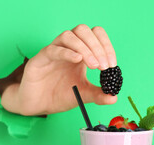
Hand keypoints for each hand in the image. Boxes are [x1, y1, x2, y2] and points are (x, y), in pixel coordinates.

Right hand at [1, 24, 117, 114]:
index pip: (96, 36)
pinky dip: (67, 52)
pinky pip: (53, 49)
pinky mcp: (40, 59)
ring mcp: (53, 51)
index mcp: (80, 52)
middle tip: (103, 66)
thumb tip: (114, 97)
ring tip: (93, 65)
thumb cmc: (59, 95)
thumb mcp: (83, 95)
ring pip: (69, 35)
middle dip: (97, 46)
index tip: (112, 64)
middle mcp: (67, 48)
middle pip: (83, 30)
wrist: (39, 105)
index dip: (106, 46)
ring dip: (84, 48)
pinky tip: (77, 60)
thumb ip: (98, 95)